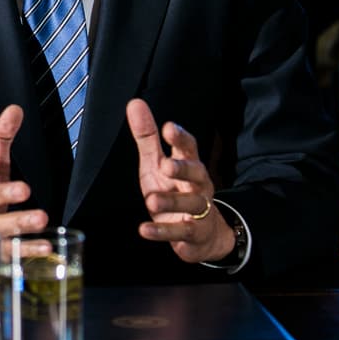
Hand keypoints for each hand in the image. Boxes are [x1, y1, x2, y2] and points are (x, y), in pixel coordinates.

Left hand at [127, 98, 235, 263]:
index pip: (189, 148)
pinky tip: (146, 230)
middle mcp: (197, 187)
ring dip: (172, 202)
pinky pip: (181, 233)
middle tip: (166, 166)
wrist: (203, 234)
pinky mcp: (193, 235)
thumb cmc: (175, 190)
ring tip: (152, 200)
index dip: (180, 138)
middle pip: (197, 174)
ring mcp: (198, 211)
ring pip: (191, 204)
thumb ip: (147, 137)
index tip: (168, 127)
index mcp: (189, 166)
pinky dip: (164, 232)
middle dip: (183, 169)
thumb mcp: (157, 164)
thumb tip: (135, 104)